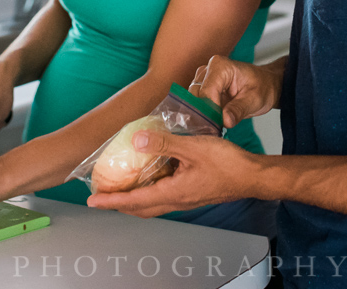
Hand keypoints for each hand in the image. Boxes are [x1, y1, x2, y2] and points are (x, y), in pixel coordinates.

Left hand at [86, 128, 262, 217]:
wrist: (253, 176)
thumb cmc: (227, 164)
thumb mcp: (193, 148)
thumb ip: (164, 143)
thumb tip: (138, 139)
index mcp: (173, 193)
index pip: (134, 201)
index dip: (112, 201)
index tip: (93, 200)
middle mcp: (177, 200)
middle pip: (140, 208)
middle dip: (119, 204)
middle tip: (102, 196)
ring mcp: (185, 198)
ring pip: (153, 203)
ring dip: (135, 198)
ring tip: (122, 185)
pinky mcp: (192, 192)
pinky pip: (165, 195)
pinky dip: (151, 189)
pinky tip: (152, 172)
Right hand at [190, 55, 282, 128]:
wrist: (265, 85)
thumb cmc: (262, 87)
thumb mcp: (255, 100)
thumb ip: (238, 110)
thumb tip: (225, 121)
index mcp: (220, 66)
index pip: (207, 92)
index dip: (211, 111)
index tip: (218, 126)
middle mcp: (206, 70)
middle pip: (196, 96)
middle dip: (205, 114)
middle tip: (216, 130)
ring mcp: (202, 79)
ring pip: (193, 101)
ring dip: (203, 115)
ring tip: (216, 127)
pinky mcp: (201, 89)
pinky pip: (196, 104)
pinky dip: (203, 115)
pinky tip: (213, 123)